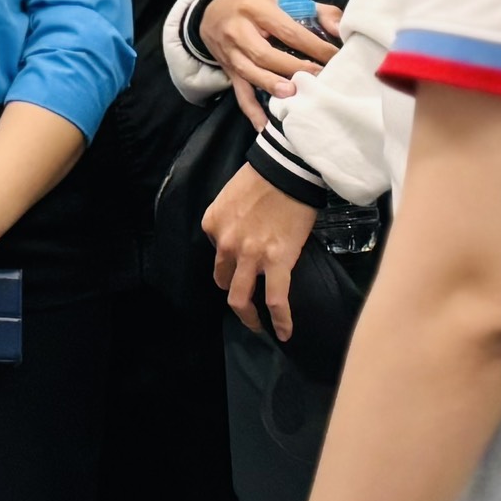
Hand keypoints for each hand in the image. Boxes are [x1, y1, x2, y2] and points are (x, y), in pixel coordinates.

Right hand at [200, 0, 336, 100]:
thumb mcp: (282, 0)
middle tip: (318, 78)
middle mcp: (239, 30)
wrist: (212, 10)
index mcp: (257, 9)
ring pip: (249, 72)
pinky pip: (239, 92)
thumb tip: (338, 30)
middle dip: (293, 67)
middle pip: (264, 53)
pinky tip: (264, 125)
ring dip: (271, 85)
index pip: (288, 30)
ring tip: (293, 95)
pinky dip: (251, 110)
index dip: (312, 46)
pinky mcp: (228, 70)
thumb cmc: (256, 6)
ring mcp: (231, 52)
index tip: (334, 58)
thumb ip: (316, 11)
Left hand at [203, 163, 317, 337]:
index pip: (215, 252)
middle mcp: (225, 243)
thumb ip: (229, 218)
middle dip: (233, 292)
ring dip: (247, 317)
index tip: (241, 265)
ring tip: (257, 326)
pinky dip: (280, 321)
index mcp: (212, 223)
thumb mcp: (232, 195)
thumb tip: (240, 231)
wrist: (287, 167)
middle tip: (245, 303)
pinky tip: (284, 333)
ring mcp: (249, 255)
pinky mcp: (276, 262)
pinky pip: (275, 300)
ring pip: (240, 299)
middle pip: (223, 279)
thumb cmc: (264, 175)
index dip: (228, 260)